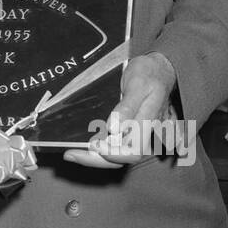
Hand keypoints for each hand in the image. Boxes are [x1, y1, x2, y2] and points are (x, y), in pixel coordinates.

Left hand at [64, 52, 176, 167]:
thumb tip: (113, 129)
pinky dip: (99, 149)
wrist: (158, 68)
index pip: (133, 152)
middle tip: (69, 154)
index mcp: (148, 124)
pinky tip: (83, 146)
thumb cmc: (149, 74)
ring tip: (72, 152)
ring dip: (94, 157)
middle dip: (95, 160)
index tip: (94, 146)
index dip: (113, 154)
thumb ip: (127, 107)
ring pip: (117, 155)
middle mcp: (144, 134)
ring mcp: (136, 134)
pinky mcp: (129, 131)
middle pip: (122, 158)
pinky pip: (114, 146)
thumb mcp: (137, 85)